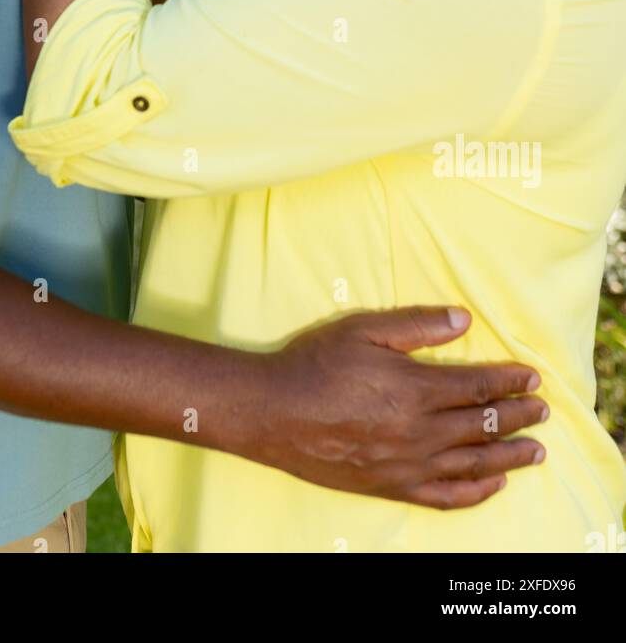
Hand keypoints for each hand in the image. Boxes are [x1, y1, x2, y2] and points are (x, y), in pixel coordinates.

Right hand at [249, 307, 546, 507]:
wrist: (274, 412)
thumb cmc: (316, 364)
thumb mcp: (364, 329)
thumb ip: (417, 326)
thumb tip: (463, 319)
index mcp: (415, 389)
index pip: (478, 387)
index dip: (509, 382)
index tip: (532, 378)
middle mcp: (419, 431)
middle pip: (483, 425)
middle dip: (519, 416)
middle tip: (543, 410)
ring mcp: (408, 464)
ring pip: (473, 463)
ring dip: (510, 456)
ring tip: (536, 451)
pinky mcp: (392, 487)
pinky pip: (446, 497)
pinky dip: (476, 492)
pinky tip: (493, 484)